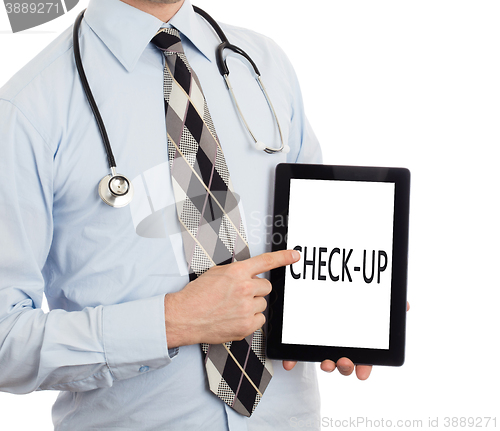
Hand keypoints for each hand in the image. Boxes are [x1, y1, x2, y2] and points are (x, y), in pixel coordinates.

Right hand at [164, 250, 299, 347]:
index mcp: (237, 273)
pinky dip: (251, 319)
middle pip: (266, 287)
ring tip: (234, 307)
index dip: (283, 257)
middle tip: (240, 294)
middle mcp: (244, 289)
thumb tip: (250, 274)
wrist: (185, 316)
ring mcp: (246, 308)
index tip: (294, 256)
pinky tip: (236, 317)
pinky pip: (260, 320)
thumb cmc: (197, 295)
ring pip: (263, 304)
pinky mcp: (246, 326)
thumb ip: (237, 272)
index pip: (266, 261)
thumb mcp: (216, 274)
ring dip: (253, 305)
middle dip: (256, 290)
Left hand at [283, 301, 410, 378]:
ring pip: (325, 359)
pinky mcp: (302, 338)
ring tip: (325, 362)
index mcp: (356, 337)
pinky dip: (294, 358)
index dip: (365, 367)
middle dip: (344, 367)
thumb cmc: (350, 294)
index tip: (362, 374)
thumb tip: (405, 305)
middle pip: (344, 362)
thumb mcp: (370, 295)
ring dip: (325, 365)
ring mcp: (321, 341)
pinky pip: (298, 351)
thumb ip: (387, 301)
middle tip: (342, 361)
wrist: (315, 278)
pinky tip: (290, 363)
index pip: (364, 357)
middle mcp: (339, 342)